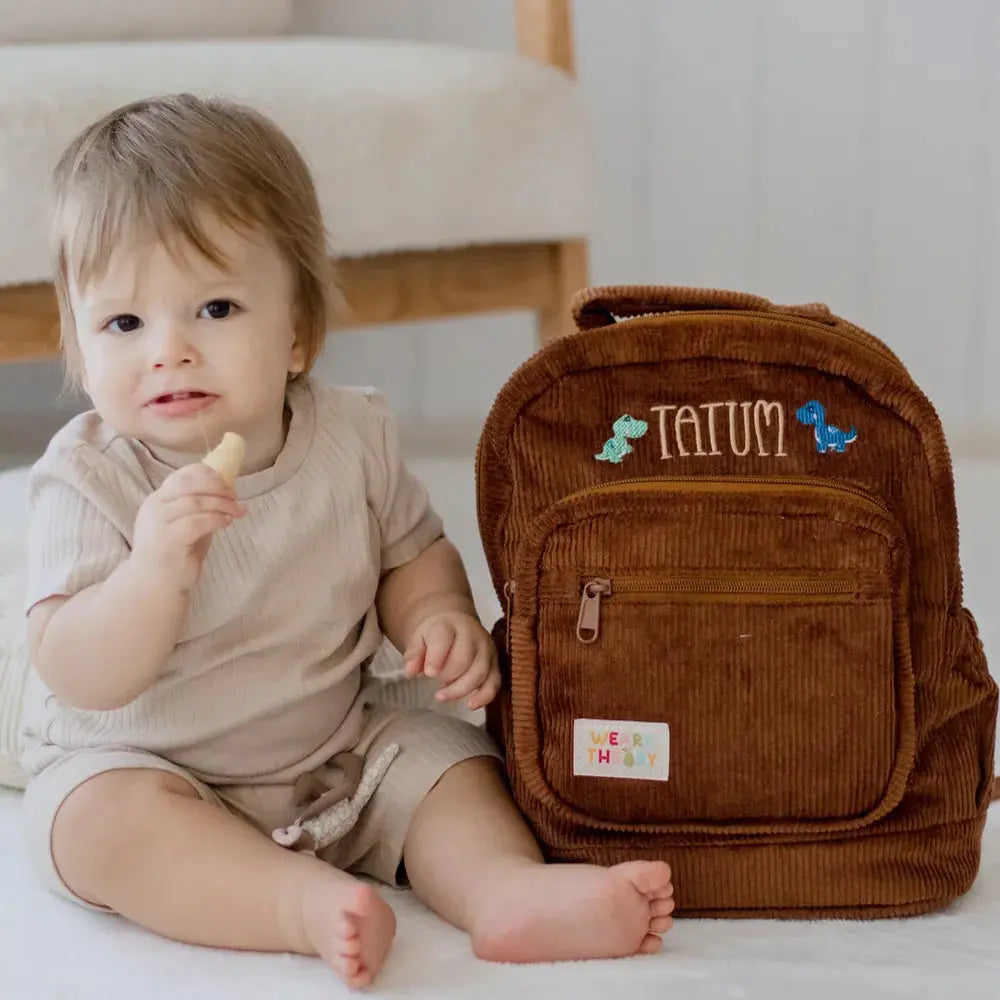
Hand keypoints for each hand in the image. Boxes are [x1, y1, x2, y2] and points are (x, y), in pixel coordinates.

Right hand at [132, 462, 245, 591]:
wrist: (154, 584)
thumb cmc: (175, 553)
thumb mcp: (187, 523)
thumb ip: (199, 507)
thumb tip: (227, 489)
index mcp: (157, 500)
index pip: (181, 476)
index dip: (207, 474)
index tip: (227, 481)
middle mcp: (154, 508)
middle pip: (187, 483)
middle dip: (215, 486)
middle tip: (234, 495)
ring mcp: (158, 524)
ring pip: (194, 502)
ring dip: (222, 504)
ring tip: (237, 510)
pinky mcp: (168, 541)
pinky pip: (196, 523)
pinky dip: (216, 519)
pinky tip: (227, 522)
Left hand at [402, 610, 500, 710]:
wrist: (455, 627)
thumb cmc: (435, 636)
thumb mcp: (419, 640)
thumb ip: (414, 654)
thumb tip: (410, 670)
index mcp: (449, 625)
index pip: (444, 639)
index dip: (436, 657)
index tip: (429, 673)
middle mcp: (472, 634)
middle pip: (464, 659)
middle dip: (447, 676)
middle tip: (433, 681)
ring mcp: (487, 649)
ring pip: (480, 672)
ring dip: (460, 689)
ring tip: (441, 695)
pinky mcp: (495, 664)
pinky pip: (494, 682)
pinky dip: (484, 696)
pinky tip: (470, 704)